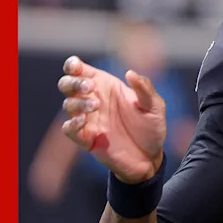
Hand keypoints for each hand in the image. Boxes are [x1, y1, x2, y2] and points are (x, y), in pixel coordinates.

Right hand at [58, 55, 166, 183]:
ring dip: (78, 103)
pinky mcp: (86, 138)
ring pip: (68, 105)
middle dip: (73, 82)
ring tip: (96, 105)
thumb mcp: (155, 106)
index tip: (76, 66)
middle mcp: (94, 100)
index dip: (74, 65)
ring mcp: (88, 119)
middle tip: (90, 87)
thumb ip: (144, 89)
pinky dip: (72, 124)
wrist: (150, 156)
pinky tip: (83, 121)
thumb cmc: (151, 127)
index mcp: (107, 86)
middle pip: (68, 85)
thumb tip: (131, 73)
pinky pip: (69, 129)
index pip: (82, 71)